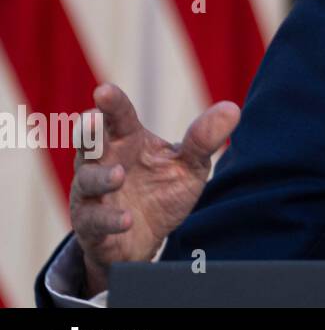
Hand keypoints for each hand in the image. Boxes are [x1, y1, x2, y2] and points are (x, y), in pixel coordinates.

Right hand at [71, 83, 239, 295]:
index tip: (104, 90)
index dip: (111, 103)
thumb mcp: (189, 165)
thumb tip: (232, 109)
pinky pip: (93, 220)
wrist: (147, 238)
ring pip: (87, 180)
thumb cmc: (162, 190)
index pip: (117, 117)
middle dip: (88, 132)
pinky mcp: (90, 225)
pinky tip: (127, 219)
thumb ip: (204, 139)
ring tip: (119, 175)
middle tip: (91, 121)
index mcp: (126, 141)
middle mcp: (102, 163)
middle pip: (90, 143)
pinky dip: (109, 219)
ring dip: (101, 177)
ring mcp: (92, 194)